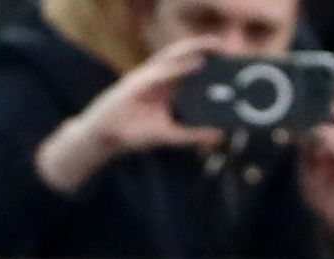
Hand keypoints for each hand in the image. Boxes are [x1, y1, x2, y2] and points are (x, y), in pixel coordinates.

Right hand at [36, 37, 227, 192]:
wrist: (106, 136)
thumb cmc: (134, 132)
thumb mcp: (169, 135)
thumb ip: (193, 134)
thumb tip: (220, 136)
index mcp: (165, 87)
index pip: (187, 67)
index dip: (206, 58)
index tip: (228, 56)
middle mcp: (157, 78)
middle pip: (182, 57)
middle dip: (203, 48)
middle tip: (227, 47)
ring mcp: (147, 78)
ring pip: (173, 58)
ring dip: (194, 49)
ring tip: (215, 47)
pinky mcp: (138, 84)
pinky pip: (162, 74)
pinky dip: (180, 69)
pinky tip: (197, 65)